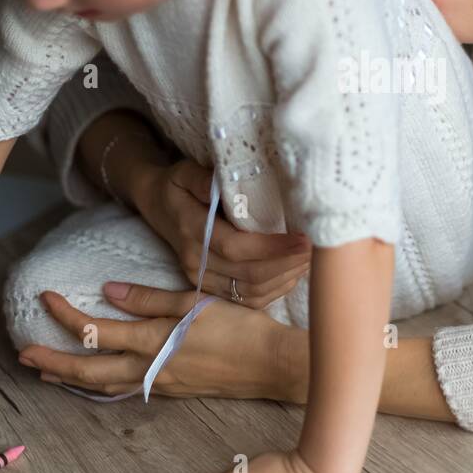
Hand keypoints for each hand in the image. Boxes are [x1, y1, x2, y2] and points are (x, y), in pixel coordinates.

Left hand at [17, 284, 303, 402]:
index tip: (44, 297)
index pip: (95, 331)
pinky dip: (99, 386)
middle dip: (52, 362)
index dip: (65, 316)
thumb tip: (107, 290)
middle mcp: (149, 368)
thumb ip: (149, 298)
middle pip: (88, 371)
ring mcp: (159, 382)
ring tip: (45, 372)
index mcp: (153, 341)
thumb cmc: (238, 326)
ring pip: (103, 386)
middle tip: (22, 353)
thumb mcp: (194, 300)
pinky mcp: (171, 388)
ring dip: (70, 379)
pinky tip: (95, 382)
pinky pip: (123, 389)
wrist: (270, 364)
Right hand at [131, 157, 311, 308]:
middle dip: (287, 265)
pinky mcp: (209, 287)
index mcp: (192, 230)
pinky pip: (245, 299)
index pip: (236, 247)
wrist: (156, 204)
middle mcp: (195, 260)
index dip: (272, 247)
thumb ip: (201, 178)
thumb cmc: (177, 185)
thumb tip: (223, 181)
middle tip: (315, 251)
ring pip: (250, 292)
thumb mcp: (183, 172)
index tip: (303, 239)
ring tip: (309, 262)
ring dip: (284, 279)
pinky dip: (273, 292)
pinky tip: (291, 274)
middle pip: (248, 275)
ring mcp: (201, 278)